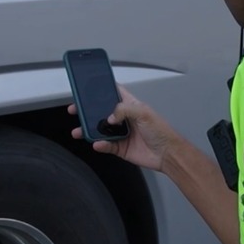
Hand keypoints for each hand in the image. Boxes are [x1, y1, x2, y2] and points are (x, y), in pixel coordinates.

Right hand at [69, 86, 183, 172]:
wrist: (167, 154)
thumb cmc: (161, 131)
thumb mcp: (144, 113)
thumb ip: (124, 110)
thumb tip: (109, 117)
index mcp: (130, 106)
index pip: (114, 94)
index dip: (102, 90)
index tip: (88, 88)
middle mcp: (124, 119)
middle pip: (101, 112)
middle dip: (88, 111)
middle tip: (76, 110)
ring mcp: (121, 134)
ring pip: (100, 130)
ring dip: (89, 130)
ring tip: (79, 131)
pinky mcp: (120, 148)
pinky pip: (106, 146)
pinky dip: (100, 145)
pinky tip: (97, 143)